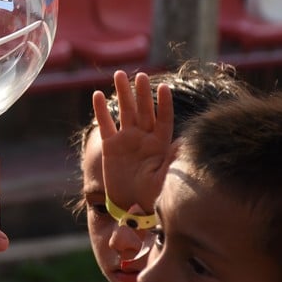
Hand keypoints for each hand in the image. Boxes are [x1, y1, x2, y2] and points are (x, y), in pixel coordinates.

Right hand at [94, 71, 173, 212]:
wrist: (132, 206)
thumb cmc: (153, 195)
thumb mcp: (166, 180)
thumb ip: (173, 161)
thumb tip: (185, 145)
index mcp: (160, 144)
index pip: (163, 119)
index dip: (163, 104)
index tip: (164, 87)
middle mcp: (144, 138)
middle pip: (143, 110)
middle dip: (142, 93)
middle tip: (140, 75)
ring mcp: (126, 140)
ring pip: (125, 112)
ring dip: (123, 94)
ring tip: (119, 75)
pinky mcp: (110, 146)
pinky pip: (105, 125)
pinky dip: (100, 111)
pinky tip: (96, 95)